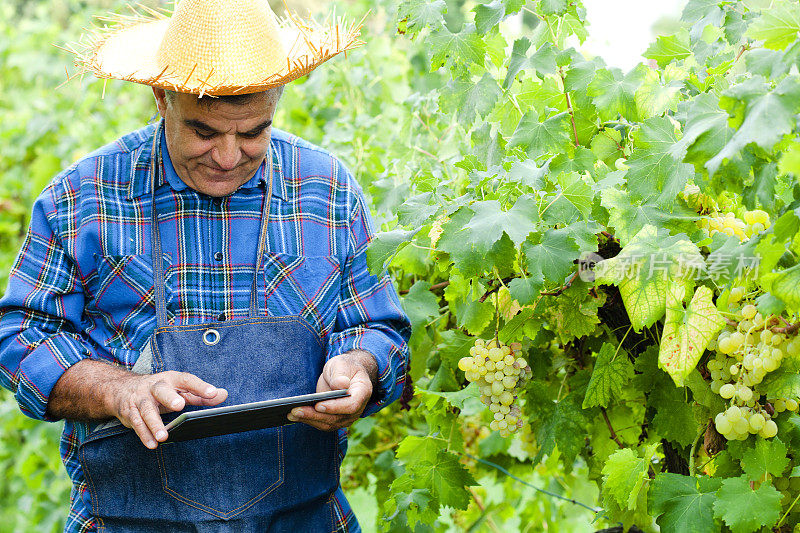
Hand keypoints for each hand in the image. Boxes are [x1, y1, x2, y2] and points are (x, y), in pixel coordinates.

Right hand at [107, 371, 227, 448]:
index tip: (213, 393)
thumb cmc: (160, 391)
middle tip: (180, 406)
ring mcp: (140, 399)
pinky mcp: (130, 412)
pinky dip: (144, 434)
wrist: (122, 389)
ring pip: (147, 410)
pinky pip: (136, 424)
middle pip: (162, 390)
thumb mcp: (180, 390)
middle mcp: (154, 386)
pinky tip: (152, 444)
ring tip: (164, 436)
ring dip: (155, 424)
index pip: (186, 380)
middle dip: (170, 397)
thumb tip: (223, 394)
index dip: (200, 386)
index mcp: (171, 379)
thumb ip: (200, 394)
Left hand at [287, 350, 376, 430]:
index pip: (351, 405)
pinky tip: (294, 415)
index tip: (319, 405)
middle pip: (337, 418)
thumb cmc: (344, 367)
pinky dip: (308, 420)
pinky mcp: (335, 420)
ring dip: (309, 419)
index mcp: (363, 392)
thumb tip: (340, 386)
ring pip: (328, 424)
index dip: (335, 407)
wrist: (345, 374)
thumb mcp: (342, 364)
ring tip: (291, 413)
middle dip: (315, 415)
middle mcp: (357, 409)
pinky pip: (322, 423)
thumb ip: (340, 374)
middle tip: (296, 410)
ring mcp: (346, 417)